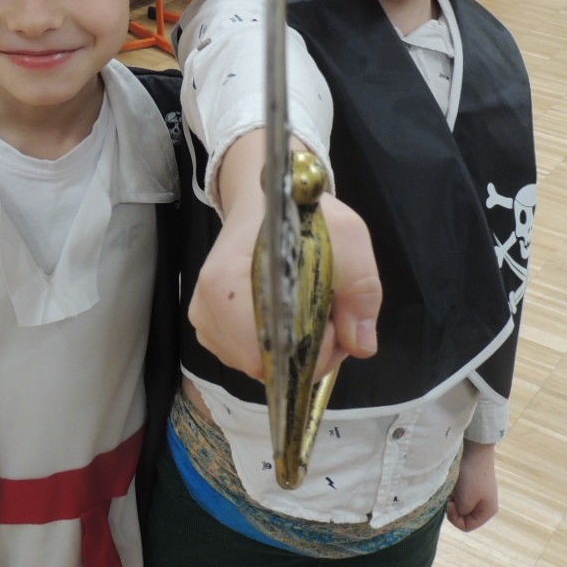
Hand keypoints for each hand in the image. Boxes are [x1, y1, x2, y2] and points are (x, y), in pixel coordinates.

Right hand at [186, 132, 380, 380]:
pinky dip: (277, 347)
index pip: (272, 353)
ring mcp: (204, 321)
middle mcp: (207, 309)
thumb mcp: (348, 239)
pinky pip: (251, 357)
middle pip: (266, 365)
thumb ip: (361, 293)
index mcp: (228, 285)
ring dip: (295, 351)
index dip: (313, 349)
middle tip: (331, 317)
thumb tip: (361, 345)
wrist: (265, 201)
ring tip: (311, 311)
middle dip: (308, 353)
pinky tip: (289, 317)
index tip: (334, 318)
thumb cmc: (302, 216)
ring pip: (260, 365)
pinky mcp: (210, 328)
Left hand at [446, 442, 498, 530]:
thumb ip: (461, 514)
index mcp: (488, 512)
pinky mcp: (475, 486)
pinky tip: (455, 484)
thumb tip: (459, 511)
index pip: (466, 526)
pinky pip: (462, 496)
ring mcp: (481, 496)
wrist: (475, 451)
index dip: (454, 519)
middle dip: (455, 509)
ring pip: (462, 506)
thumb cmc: (471, 477)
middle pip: (464, 517)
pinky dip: (456, 492)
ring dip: (455, 500)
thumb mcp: (465, 500)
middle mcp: (487, 505)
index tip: (449, 504)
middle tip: (451, 496)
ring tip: (454, 488)